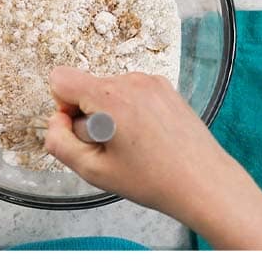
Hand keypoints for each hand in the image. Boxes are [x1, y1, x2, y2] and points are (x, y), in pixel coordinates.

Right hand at [44, 67, 261, 249]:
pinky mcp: (167, 89)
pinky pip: (133, 94)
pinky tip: (150, 139)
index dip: (63, 110)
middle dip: (90, 116)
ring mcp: (152, 82)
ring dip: (112, 116)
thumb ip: (60, 143)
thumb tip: (57, 121)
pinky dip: (132, 113)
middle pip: (86, 88)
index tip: (86, 134)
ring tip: (136, 146)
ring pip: (110, 92)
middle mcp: (131, 81)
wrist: (204, 182)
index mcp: (109, 96)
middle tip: (115, 149)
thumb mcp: (94, 171)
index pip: (60, 79)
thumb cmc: (153, 180)